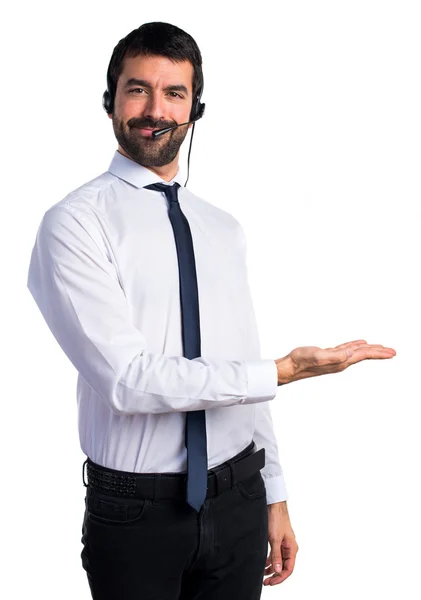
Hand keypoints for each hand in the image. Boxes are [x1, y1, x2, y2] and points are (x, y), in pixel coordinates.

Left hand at [263, 502, 297, 585]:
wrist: (274, 506)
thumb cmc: (277, 519)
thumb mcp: (275, 539)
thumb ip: (276, 555)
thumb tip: (277, 570)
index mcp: (292, 548)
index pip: (288, 569)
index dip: (280, 577)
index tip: (271, 582)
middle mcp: (290, 548)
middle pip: (284, 567)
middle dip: (275, 575)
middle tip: (266, 582)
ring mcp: (284, 544)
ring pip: (279, 561)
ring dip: (272, 569)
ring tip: (263, 576)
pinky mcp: (278, 541)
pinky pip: (276, 555)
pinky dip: (270, 561)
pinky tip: (264, 565)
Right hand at [276, 339, 395, 384]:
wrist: (290, 367)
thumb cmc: (301, 361)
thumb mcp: (318, 356)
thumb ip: (334, 356)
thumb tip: (349, 354)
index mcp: (341, 361)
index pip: (364, 355)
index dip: (378, 353)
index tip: (392, 353)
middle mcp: (341, 361)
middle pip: (364, 355)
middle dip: (379, 353)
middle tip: (393, 352)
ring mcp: (335, 359)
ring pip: (357, 353)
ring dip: (369, 350)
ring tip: (381, 348)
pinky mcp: (329, 355)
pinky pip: (347, 350)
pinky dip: (355, 346)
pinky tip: (358, 345)